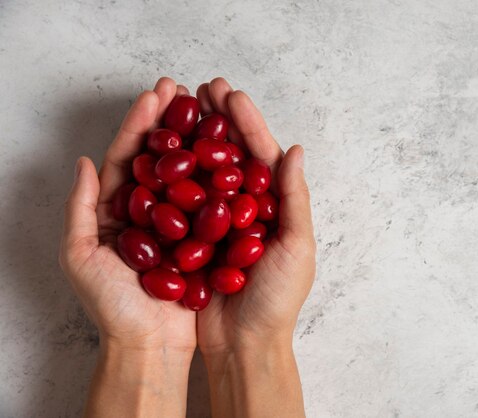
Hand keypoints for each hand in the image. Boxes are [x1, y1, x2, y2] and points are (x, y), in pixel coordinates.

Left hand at [58, 78, 194, 416]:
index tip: (156, 94)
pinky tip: (231, 153)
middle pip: (161, 157)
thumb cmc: (112, 306)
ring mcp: (178, 223)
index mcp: (117, 209)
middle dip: (171, 121)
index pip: (129, 156)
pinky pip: (211, 202)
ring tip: (210, 110)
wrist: (150, 345)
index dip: (141, 123)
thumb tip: (85, 161)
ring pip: (190, 174)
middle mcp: (150, 210)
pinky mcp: (202, 238)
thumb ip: (79, 209)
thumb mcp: (81, 257)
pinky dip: (219, 176)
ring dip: (198, 141)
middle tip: (184, 89)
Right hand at [196, 78, 315, 417]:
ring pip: (202, 172)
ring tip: (181, 108)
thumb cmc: (278, 300)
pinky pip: (180, 201)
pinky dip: (171, 175)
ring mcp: (215, 222)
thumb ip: (295, 199)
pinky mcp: (191, 238)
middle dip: (219, 121)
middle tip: (203, 87)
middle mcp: (244, 208)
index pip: (260, 155)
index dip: (246, 123)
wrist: (243, 343)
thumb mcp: (297, 248)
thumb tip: (296, 149)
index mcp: (273, 206)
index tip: (230, 94)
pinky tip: (159, 151)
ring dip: (193, 139)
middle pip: (230, 155)